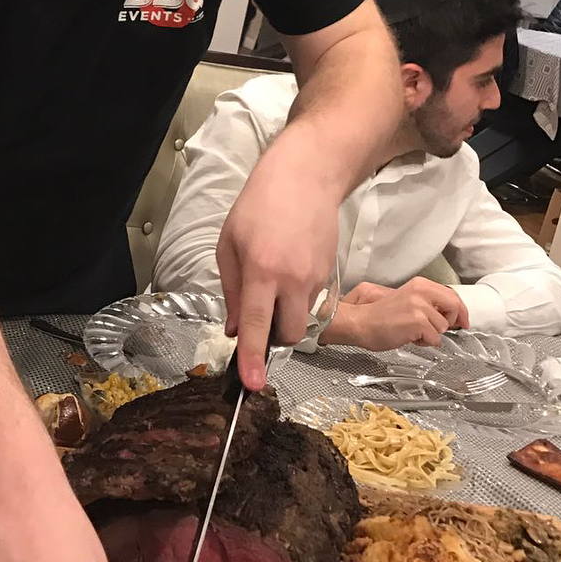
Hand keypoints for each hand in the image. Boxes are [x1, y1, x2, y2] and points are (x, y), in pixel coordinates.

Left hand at [217, 134, 340, 390]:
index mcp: (261, 271)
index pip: (255, 325)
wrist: (306, 177)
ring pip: (303, 321)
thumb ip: (230, 291)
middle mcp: (293, 279)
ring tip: (275, 286)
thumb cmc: (258, 207)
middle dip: (274, 338)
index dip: (252, 357)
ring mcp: (317, 278)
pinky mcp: (331, 274)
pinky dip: (299, 298)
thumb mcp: (229, 245)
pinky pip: (314, 301)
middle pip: (289, 335)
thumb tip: (232, 330)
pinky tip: (290, 268)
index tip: (252, 384)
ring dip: (287, 318)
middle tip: (259, 317)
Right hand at [324, 277, 468, 349]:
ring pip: (443, 327)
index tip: (463, 320)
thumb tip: (449, 314)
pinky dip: (424, 342)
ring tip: (414, 332)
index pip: (451, 294)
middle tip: (447, 329)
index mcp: (420, 285)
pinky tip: (410, 337)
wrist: (361, 323)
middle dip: (454, 320)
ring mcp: (420, 307)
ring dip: (431, 334)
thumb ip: (427, 303)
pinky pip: (434, 339)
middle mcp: (421, 292)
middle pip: (454, 305)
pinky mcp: (418, 322)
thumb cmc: (380, 316)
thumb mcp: (407, 300)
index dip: (460, 310)